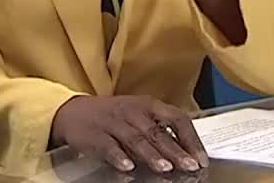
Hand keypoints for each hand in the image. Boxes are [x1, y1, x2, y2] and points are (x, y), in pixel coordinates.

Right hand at [50, 95, 208, 173]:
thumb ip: (161, 130)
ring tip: (165, 168)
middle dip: (175, 151)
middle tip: (189, 166)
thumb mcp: (139, 115)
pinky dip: (118, 157)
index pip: (176, 118)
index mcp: (148, 105)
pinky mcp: (94, 135)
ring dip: (152, 155)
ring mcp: (113, 122)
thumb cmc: (114, 116)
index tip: (200, 158)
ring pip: (136, 139)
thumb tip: (188, 152)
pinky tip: (128, 167)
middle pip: (158, 132)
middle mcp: (133, 112)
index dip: (190, 139)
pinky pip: (108, 146)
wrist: (73, 112)